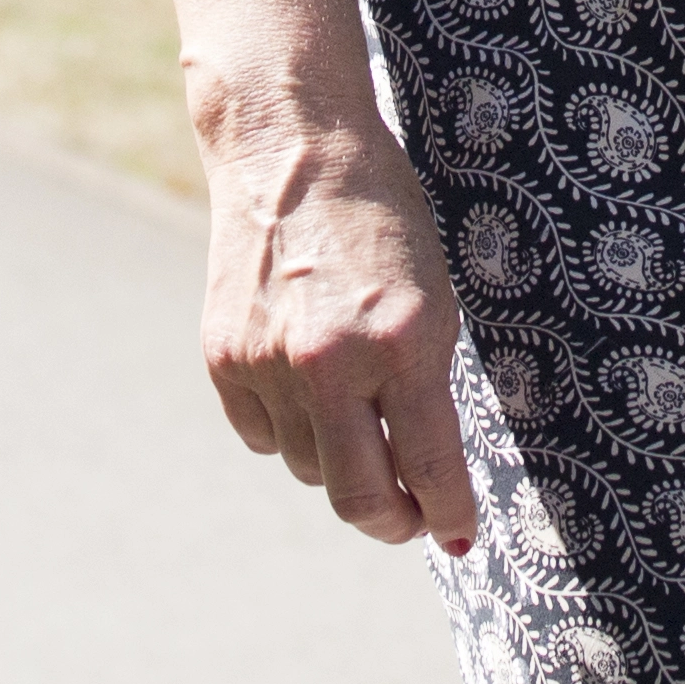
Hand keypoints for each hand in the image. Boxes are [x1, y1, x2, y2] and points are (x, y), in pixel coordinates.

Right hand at [192, 95, 482, 553]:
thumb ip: (428, 383)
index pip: (432, 469)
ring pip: (309, 470)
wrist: (292, 148)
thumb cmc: (381, 216)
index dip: (450, 516)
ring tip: (355, 407)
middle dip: (394, 521)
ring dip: (339, 460)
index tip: (460, 536)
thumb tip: (426, 475)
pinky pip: (262, 438)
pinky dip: (289, 429)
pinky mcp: (224, 359)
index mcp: (402, 342)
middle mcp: (331, 363)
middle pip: (360, 500)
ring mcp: (269, 364)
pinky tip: (305, 384)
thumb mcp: (433, 293)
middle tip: (411, 516)